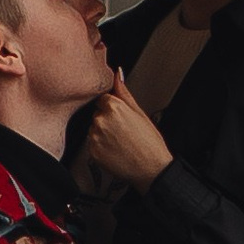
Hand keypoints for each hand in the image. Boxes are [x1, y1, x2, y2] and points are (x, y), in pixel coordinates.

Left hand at [78, 75, 173, 192]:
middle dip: (107, 121)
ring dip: (103, 134)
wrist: (151, 169)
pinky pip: (92, 145)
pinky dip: (101, 147)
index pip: (103, 100)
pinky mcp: (92, 152)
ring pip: (94, 130)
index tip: (122, 119)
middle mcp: (101, 120)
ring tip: (121, 143)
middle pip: (97, 115)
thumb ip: (124, 92)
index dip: (114, 109)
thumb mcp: (140, 113)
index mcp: (114, 107)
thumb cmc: (149, 143)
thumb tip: (117, 74)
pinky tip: (115, 151)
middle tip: (124, 133)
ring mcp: (95, 137)